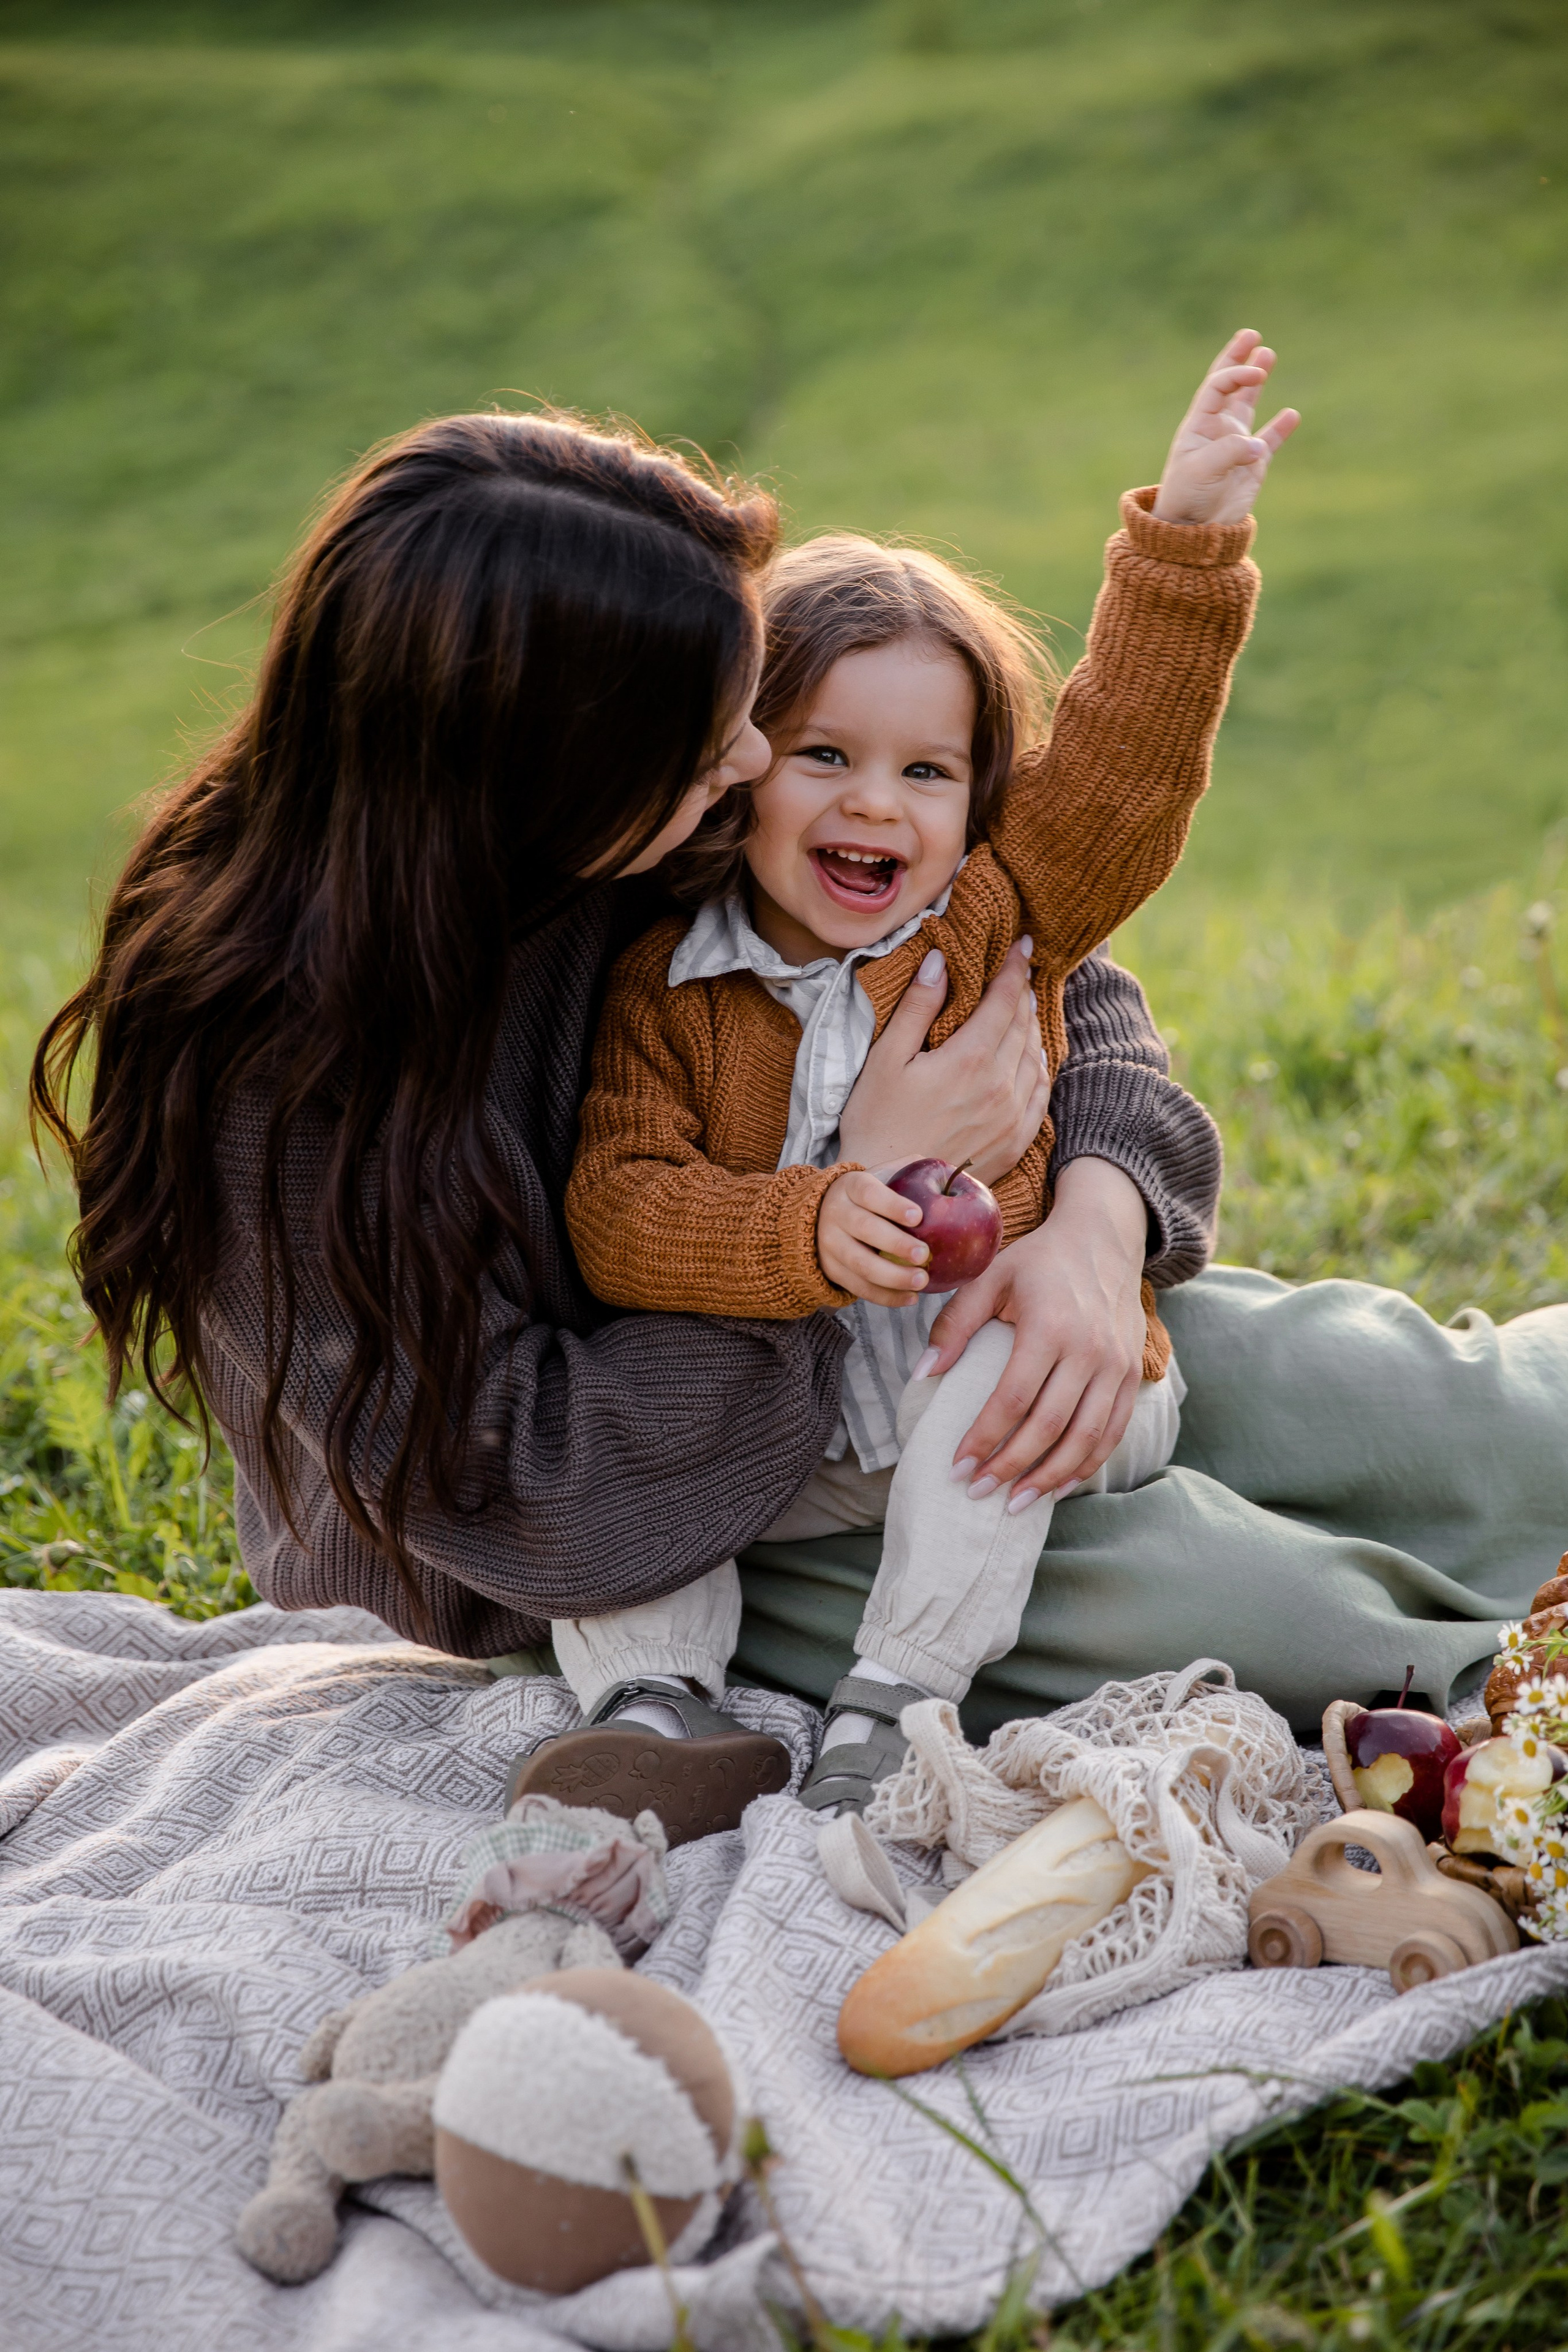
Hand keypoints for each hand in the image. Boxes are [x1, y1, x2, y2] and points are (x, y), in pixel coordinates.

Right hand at [817, 1169, 930, 1306]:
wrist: (822, 1216)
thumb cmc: (869, 1196)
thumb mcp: (882, 1176)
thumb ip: (911, 1170)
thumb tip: (952, 1172)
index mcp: (851, 1186)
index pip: (869, 1192)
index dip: (892, 1205)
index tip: (919, 1216)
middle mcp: (835, 1213)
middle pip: (864, 1228)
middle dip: (895, 1243)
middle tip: (924, 1254)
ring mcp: (830, 1244)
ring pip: (860, 1263)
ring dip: (892, 1276)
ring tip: (922, 1281)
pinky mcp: (831, 1270)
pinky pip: (858, 1287)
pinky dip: (885, 1296)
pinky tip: (910, 1298)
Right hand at [837, 939, 1049, 1185]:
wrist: (892, 1189)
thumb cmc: (877, 1123)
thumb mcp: (885, 1059)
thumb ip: (917, 1008)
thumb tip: (939, 962)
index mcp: (968, 1059)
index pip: (1004, 1001)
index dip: (1015, 969)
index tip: (1024, 946)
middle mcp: (1000, 1085)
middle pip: (1023, 1025)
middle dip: (1023, 993)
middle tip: (1023, 972)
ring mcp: (1012, 1116)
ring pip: (1035, 1057)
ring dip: (1033, 1027)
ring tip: (1025, 1009)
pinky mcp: (1016, 1141)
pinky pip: (1041, 1094)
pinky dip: (1040, 1067)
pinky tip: (1033, 1058)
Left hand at [921, 1157, 1148, 1503]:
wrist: (1104, 1238)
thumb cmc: (1039, 1261)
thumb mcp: (990, 1278)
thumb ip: (953, 1325)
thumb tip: (922, 1375)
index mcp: (1049, 1326)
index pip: (1012, 1399)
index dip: (983, 1438)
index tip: (956, 1465)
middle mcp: (1089, 1350)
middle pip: (1049, 1426)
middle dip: (1010, 1466)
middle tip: (977, 1491)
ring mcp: (1117, 1365)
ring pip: (1086, 1438)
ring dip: (1050, 1477)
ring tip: (1016, 1503)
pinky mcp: (1133, 1374)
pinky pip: (1114, 1431)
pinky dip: (1088, 1463)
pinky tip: (1059, 1484)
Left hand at [1153, 329, 1299, 527]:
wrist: (1194, 530)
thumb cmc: (1187, 497)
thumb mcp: (1203, 471)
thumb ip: (1230, 452)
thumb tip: (1258, 445)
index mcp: (1199, 425)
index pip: (1218, 386)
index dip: (1236, 373)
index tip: (1255, 372)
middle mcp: (1217, 429)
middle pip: (1229, 386)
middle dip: (1239, 359)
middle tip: (1252, 334)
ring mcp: (1236, 444)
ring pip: (1248, 404)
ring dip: (1257, 381)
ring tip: (1268, 354)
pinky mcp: (1253, 464)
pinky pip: (1270, 440)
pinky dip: (1280, 427)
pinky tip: (1291, 413)